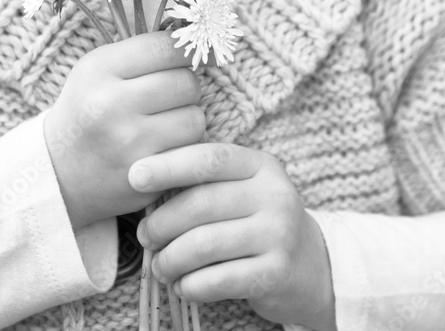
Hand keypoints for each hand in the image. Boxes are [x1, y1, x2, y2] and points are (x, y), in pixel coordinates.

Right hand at [43, 30, 205, 230]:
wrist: (58, 171)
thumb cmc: (87, 109)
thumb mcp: (98, 69)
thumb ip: (140, 51)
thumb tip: (196, 38)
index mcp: (99, 69)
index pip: (163, 47)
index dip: (189, 48)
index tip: (198, 52)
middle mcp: (111, 104)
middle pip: (185, 82)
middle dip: (188, 85)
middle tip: (175, 92)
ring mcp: (128, 142)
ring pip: (194, 118)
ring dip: (189, 118)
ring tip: (170, 120)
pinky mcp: (144, 174)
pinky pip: (189, 152)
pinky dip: (185, 148)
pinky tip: (167, 145)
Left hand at [129, 143, 336, 330]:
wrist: (310, 265)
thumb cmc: (255, 220)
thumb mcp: (240, 188)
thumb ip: (203, 181)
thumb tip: (142, 184)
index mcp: (259, 165)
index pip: (207, 159)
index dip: (167, 166)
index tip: (134, 176)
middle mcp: (274, 194)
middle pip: (201, 204)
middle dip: (163, 222)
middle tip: (145, 236)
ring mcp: (279, 234)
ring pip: (206, 244)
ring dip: (172, 258)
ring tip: (160, 266)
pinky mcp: (277, 272)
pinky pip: (220, 279)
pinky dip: (192, 285)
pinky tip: (182, 285)